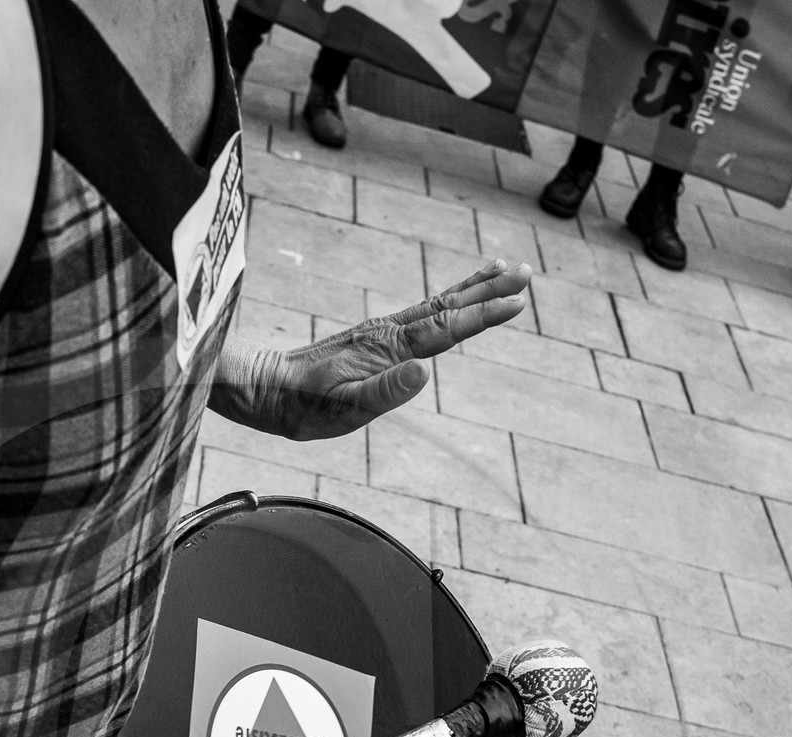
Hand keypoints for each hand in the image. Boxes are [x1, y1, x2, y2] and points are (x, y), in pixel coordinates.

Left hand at [213, 259, 531, 440]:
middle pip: (447, 306)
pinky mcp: (373, 338)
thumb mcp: (342, 409)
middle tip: (526, 274)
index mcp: (389, 350)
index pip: (446, 329)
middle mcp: (389, 334)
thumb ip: (384, 392)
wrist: (265, 388)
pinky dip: (446, 301)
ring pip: (436, 304)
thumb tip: (425, 371)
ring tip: (503, 271)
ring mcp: (382, 333)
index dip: (483, 316)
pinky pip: (421, 313)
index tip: (517, 303)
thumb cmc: (302, 407)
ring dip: (472, 289)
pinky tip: (452, 301)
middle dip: (488, 291)